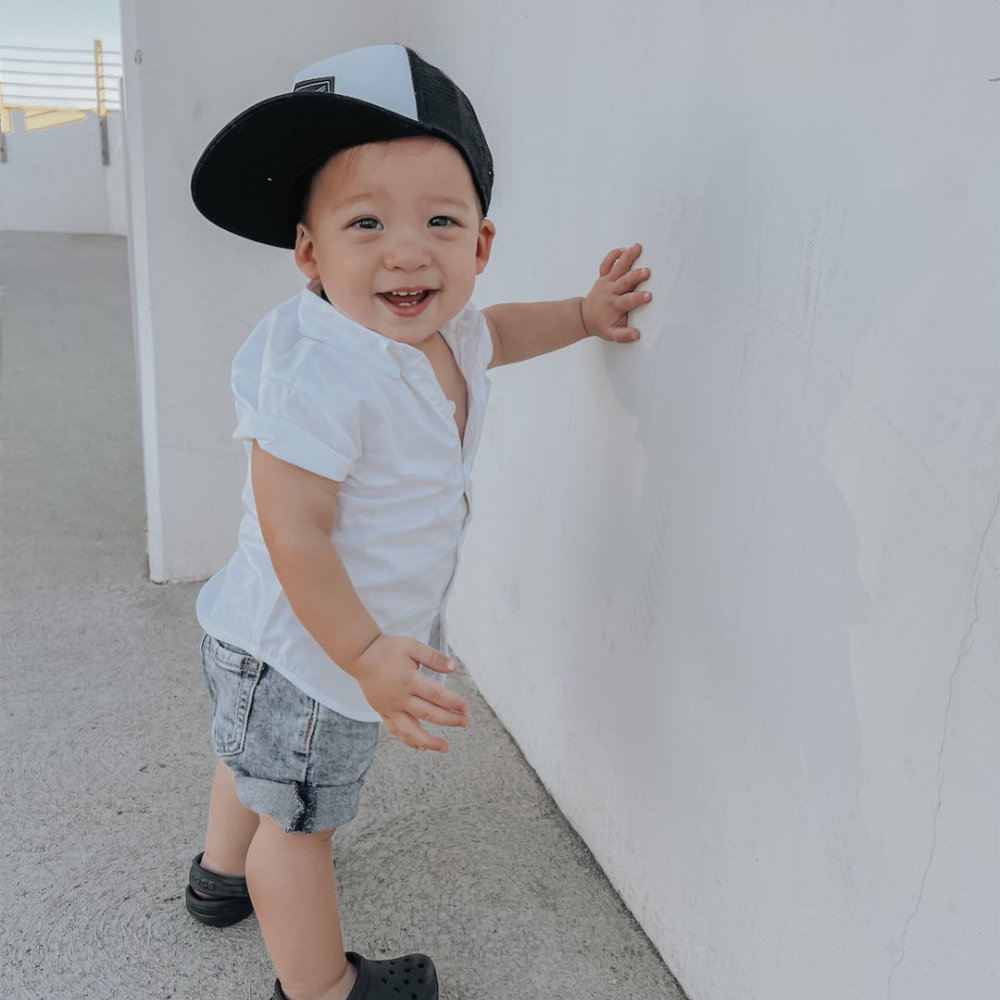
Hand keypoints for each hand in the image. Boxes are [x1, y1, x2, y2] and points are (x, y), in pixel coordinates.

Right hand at [351, 633, 469, 752]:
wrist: (360, 655)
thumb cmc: (387, 648)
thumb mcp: (412, 646)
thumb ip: (433, 657)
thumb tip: (453, 667)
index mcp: (409, 680)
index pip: (436, 695)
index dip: (453, 702)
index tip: (466, 707)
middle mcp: (400, 697)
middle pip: (428, 713)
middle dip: (449, 720)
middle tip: (465, 723)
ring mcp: (390, 707)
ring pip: (410, 730)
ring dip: (429, 741)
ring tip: (445, 747)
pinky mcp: (383, 712)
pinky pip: (396, 731)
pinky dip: (409, 740)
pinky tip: (421, 747)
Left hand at [581, 242, 652, 342]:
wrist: (584, 316)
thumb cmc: (602, 325)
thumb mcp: (611, 334)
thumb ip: (624, 335)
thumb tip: (637, 334)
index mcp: (614, 305)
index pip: (627, 301)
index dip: (638, 298)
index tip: (649, 296)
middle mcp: (610, 292)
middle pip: (624, 282)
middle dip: (635, 276)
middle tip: (647, 271)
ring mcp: (606, 282)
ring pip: (617, 268)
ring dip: (627, 257)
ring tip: (637, 247)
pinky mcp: (603, 276)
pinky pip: (606, 263)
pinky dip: (613, 255)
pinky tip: (623, 249)